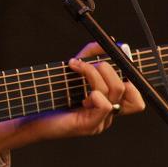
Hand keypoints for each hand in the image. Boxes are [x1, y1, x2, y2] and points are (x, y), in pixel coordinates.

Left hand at [0, 42, 144, 151]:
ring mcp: (99, 122)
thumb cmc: (52, 95)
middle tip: (84, 65)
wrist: (31, 116)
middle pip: (126, 88)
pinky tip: (80, 95)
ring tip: (75, 69)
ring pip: (113, 92)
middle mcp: (107, 114)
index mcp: (107, 103)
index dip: (129, 75)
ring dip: (93, 73)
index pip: (135, 96)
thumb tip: (111, 40)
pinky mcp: (88, 126)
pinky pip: (104, 106)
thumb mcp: (73, 71)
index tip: (113, 59)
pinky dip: (94, 93)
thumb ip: (90, 55)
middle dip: (105, 68)